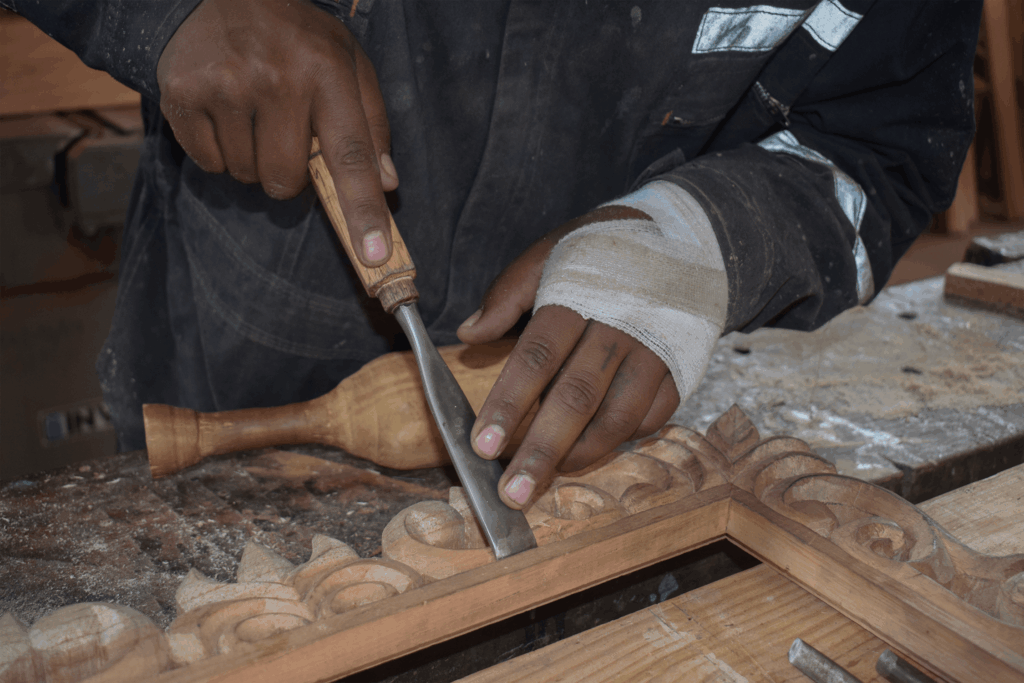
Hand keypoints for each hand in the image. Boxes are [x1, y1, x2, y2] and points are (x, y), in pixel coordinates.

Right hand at [157, 0, 396, 265]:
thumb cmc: (296, 39)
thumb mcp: (348, 63)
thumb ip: (372, 125)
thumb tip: (386, 184)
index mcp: (327, 71)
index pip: (351, 155)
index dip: (362, 210)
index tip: (374, 255)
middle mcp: (276, 79)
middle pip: (287, 182)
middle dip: (290, 174)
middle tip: (286, 134)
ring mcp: (225, 87)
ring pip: (246, 177)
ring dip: (253, 161)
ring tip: (253, 115)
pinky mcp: (182, 96)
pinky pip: (209, 164)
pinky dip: (219, 152)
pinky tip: (225, 113)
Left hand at [456, 206, 680, 509]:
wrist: (685, 237)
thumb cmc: (602, 252)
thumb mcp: (551, 253)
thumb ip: (509, 293)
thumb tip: (468, 333)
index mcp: (579, 295)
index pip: (537, 358)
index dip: (508, 404)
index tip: (481, 445)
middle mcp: (621, 326)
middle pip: (576, 397)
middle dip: (540, 450)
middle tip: (510, 493)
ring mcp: (656, 350)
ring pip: (619, 417)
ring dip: (580, 455)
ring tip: (544, 480)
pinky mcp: (682, 368)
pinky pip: (653, 417)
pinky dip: (621, 440)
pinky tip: (589, 451)